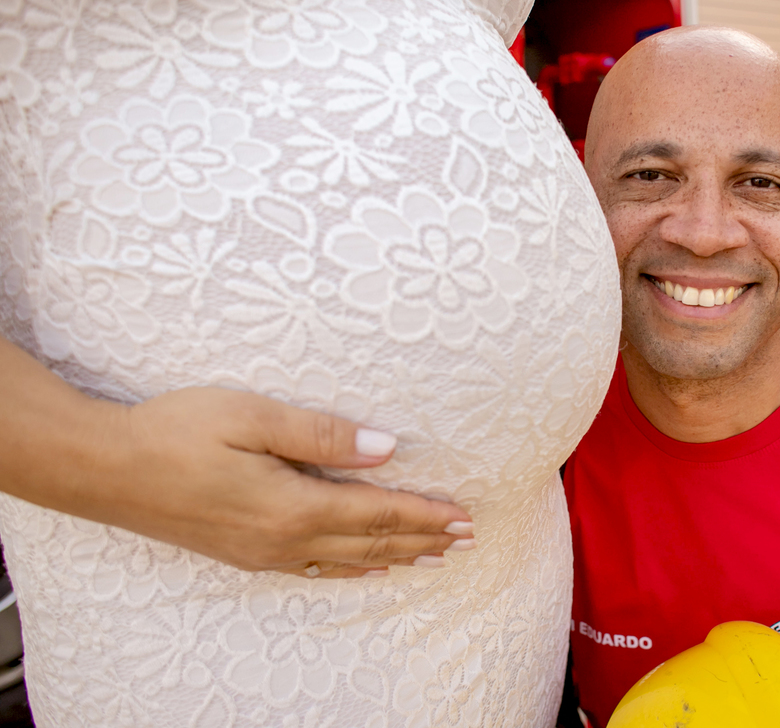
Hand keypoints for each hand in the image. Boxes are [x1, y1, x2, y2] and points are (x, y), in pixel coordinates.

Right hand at [90, 387, 475, 577]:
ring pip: (347, 562)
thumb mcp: (252, 417)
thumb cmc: (175, 432)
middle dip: (422, 540)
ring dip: (395, 557)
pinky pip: (314, 569)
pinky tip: (365, 569)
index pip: (377, 514)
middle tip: (466, 538)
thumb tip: (385, 449)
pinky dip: (351, 570)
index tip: (463, 517)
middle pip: (370, 543)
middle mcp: (283, 539)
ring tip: (433, 557)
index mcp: (292, 506)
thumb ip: (323, 435)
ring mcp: (262, 552)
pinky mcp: (243, 553)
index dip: (424, 515)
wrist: (105, 469)